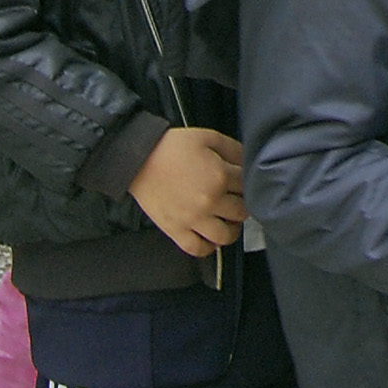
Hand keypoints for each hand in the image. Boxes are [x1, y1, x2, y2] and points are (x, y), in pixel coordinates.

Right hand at [127, 126, 246, 257]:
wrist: (140, 159)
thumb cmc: (174, 146)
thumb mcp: (209, 137)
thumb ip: (233, 149)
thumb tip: (248, 163)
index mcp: (220, 176)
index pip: (248, 186)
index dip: (247, 183)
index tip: (240, 182)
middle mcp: (210, 201)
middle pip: (241, 212)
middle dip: (242, 205)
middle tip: (236, 201)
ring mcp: (193, 219)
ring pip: (225, 236)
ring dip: (231, 229)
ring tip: (227, 221)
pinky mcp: (175, 231)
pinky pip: (198, 249)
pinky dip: (208, 247)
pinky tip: (210, 237)